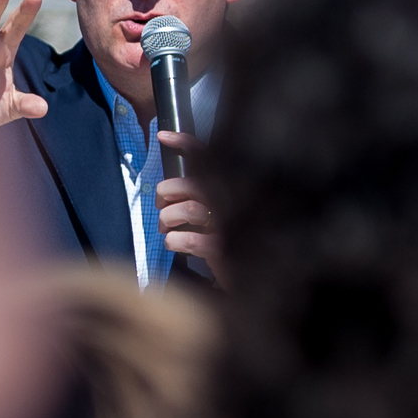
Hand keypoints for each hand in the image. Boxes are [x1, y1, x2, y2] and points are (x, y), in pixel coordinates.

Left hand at [155, 129, 224, 285]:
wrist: (256, 281)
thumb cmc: (233, 243)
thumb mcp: (220, 214)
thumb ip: (199, 197)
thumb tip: (165, 190)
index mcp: (234, 187)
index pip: (211, 156)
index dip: (186, 143)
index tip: (162, 136)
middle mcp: (235, 201)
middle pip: (190, 184)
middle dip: (166, 193)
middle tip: (161, 205)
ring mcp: (230, 226)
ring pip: (186, 209)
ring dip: (167, 219)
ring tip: (166, 228)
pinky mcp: (223, 251)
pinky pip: (186, 239)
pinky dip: (173, 241)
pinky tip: (176, 244)